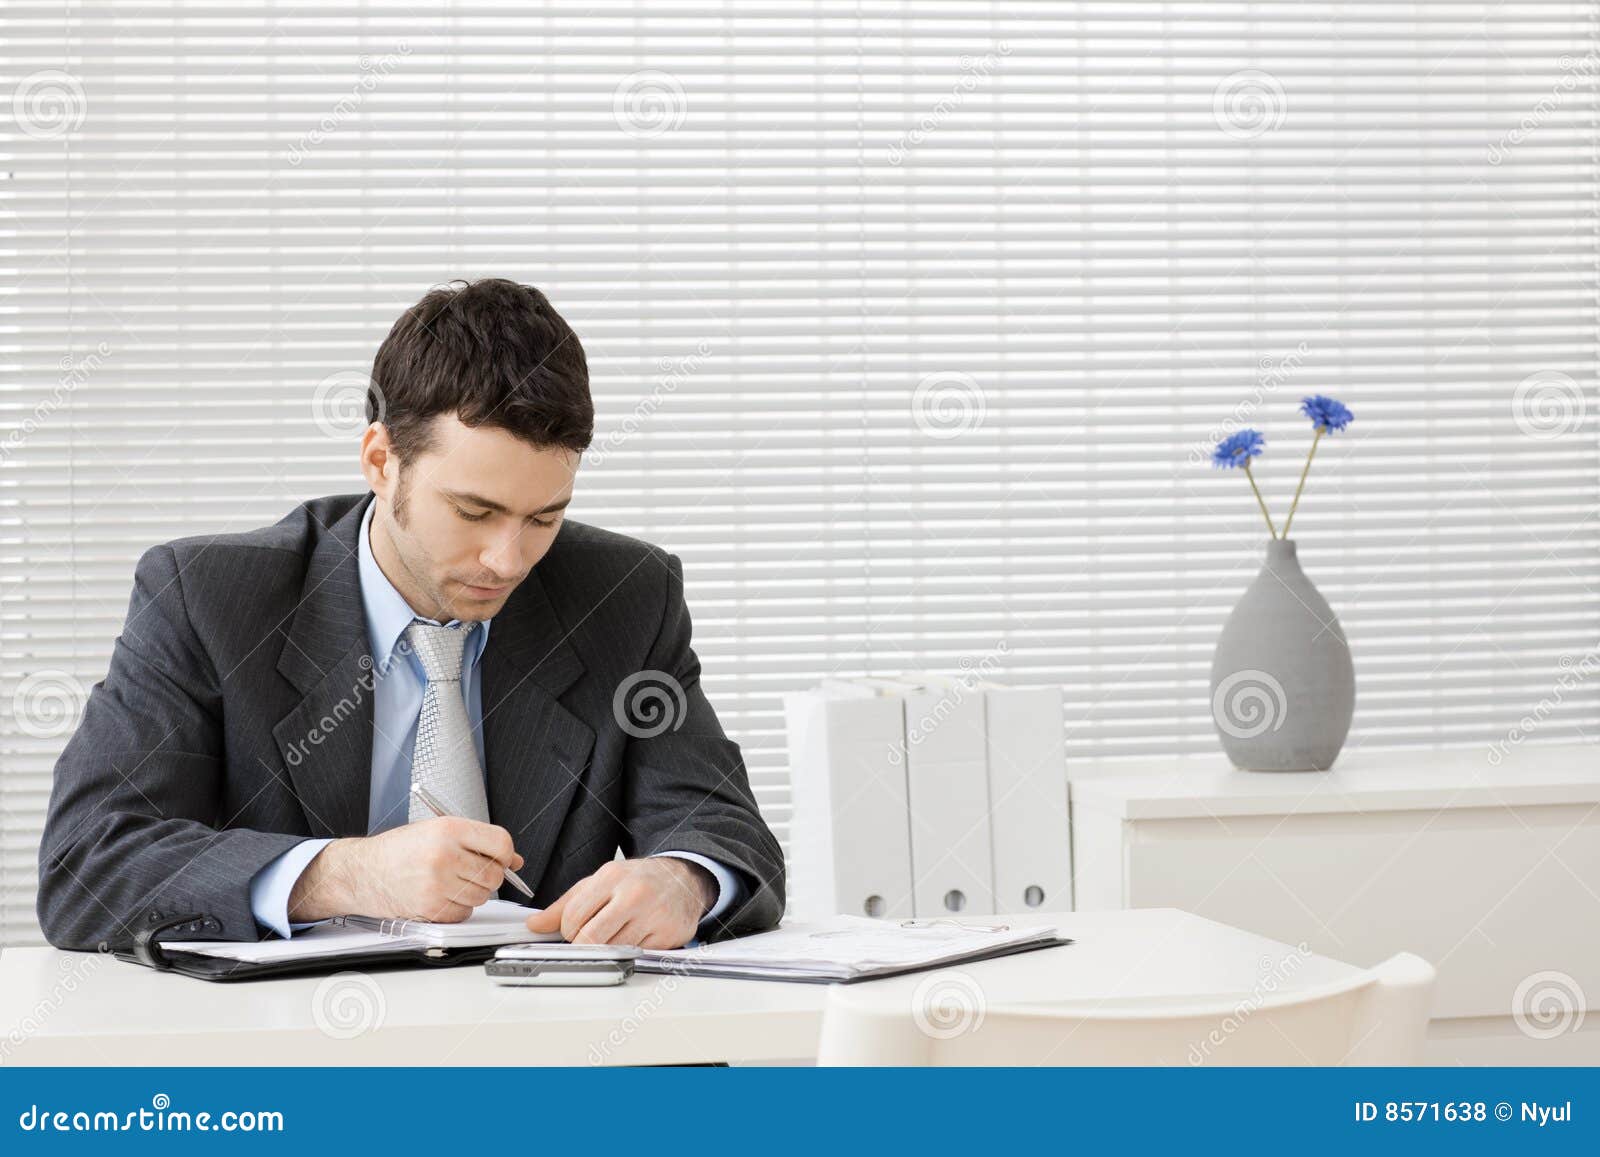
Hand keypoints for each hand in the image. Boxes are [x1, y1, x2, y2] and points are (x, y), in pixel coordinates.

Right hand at [288, 817, 523, 922]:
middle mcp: (444, 855)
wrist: (362, 872)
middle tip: (471, 871)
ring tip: (450, 881)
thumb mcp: (437, 830)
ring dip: (473, 892)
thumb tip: (514, 860)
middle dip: (489, 875)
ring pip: (482, 895)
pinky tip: (440, 895)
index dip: (506, 854)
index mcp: (449, 829)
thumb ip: (477, 841)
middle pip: (495, 873)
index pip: (501, 843)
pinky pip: (465, 913)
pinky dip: (459, 907)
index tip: (503, 858)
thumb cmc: (399, 849)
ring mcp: (437, 884)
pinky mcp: (431, 909)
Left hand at [525, 857, 714, 947]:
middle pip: (590, 939)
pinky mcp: (669, 935)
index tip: (573, 930)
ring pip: (612, 951)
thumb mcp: (599, 883)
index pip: (572, 917)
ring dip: (607, 950)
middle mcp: (634, 895)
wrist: (683, 880)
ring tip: (615, 934)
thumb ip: (565, 904)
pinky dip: (631, 952)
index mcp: (611, 878)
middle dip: (583, 945)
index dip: (567, 930)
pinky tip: (636, 936)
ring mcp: (654, 916)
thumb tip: (535, 925)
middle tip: (590, 938)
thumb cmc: (637, 881)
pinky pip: (636, 956)